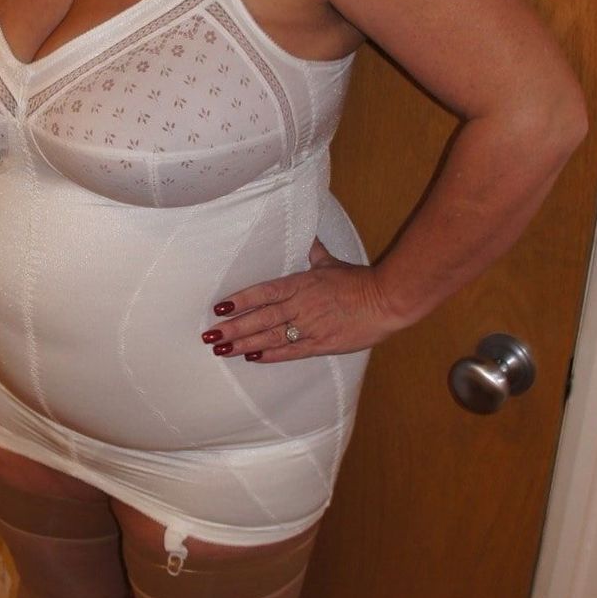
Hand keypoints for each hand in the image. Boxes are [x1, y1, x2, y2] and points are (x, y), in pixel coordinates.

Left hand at [202, 241, 400, 361]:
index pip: (263, 292)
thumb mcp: (332, 263)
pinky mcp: (321, 344)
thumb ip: (316, 254)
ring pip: (271, 337)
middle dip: (233, 327)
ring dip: (245, 344)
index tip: (219, 307)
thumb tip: (310, 240)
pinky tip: (252, 357)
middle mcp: (300, 305)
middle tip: (210, 335)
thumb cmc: (359, 280)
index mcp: (300, 284)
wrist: (386, 301)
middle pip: (260, 318)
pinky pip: (291, 351)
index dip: (240, 300)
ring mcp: (309, 326)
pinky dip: (271, 355)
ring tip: (223, 349)